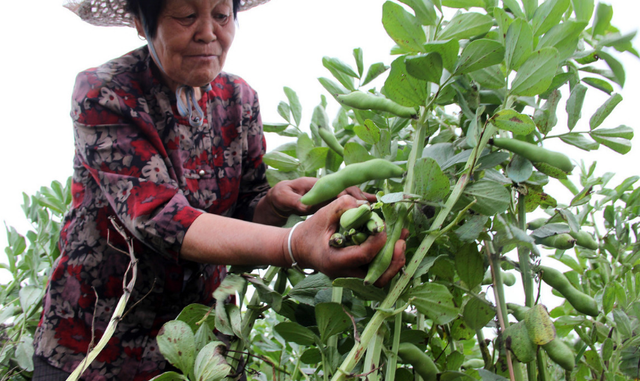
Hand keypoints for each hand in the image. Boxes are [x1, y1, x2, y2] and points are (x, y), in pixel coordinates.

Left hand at [268, 177, 376, 217]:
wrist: (278, 202)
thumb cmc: (280, 196)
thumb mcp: (282, 197)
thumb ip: (292, 200)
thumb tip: (304, 205)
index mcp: (318, 185)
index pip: (338, 188)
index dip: (350, 195)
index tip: (361, 204)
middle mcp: (328, 189)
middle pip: (350, 191)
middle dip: (364, 199)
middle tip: (378, 208)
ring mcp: (331, 197)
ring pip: (353, 198)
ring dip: (367, 203)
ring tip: (383, 210)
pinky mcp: (333, 205)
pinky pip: (350, 206)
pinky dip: (362, 209)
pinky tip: (374, 214)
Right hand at [288, 195, 406, 286]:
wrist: (300, 248)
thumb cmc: (311, 231)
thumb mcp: (324, 214)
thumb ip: (344, 206)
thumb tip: (368, 205)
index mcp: (334, 260)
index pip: (362, 256)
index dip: (377, 242)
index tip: (384, 226)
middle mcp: (344, 273)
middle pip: (376, 277)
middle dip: (393, 260)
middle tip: (401, 241)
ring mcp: (351, 276)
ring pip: (380, 278)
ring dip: (394, 262)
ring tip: (402, 241)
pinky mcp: (356, 273)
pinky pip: (377, 272)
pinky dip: (389, 261)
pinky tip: (395, 244)